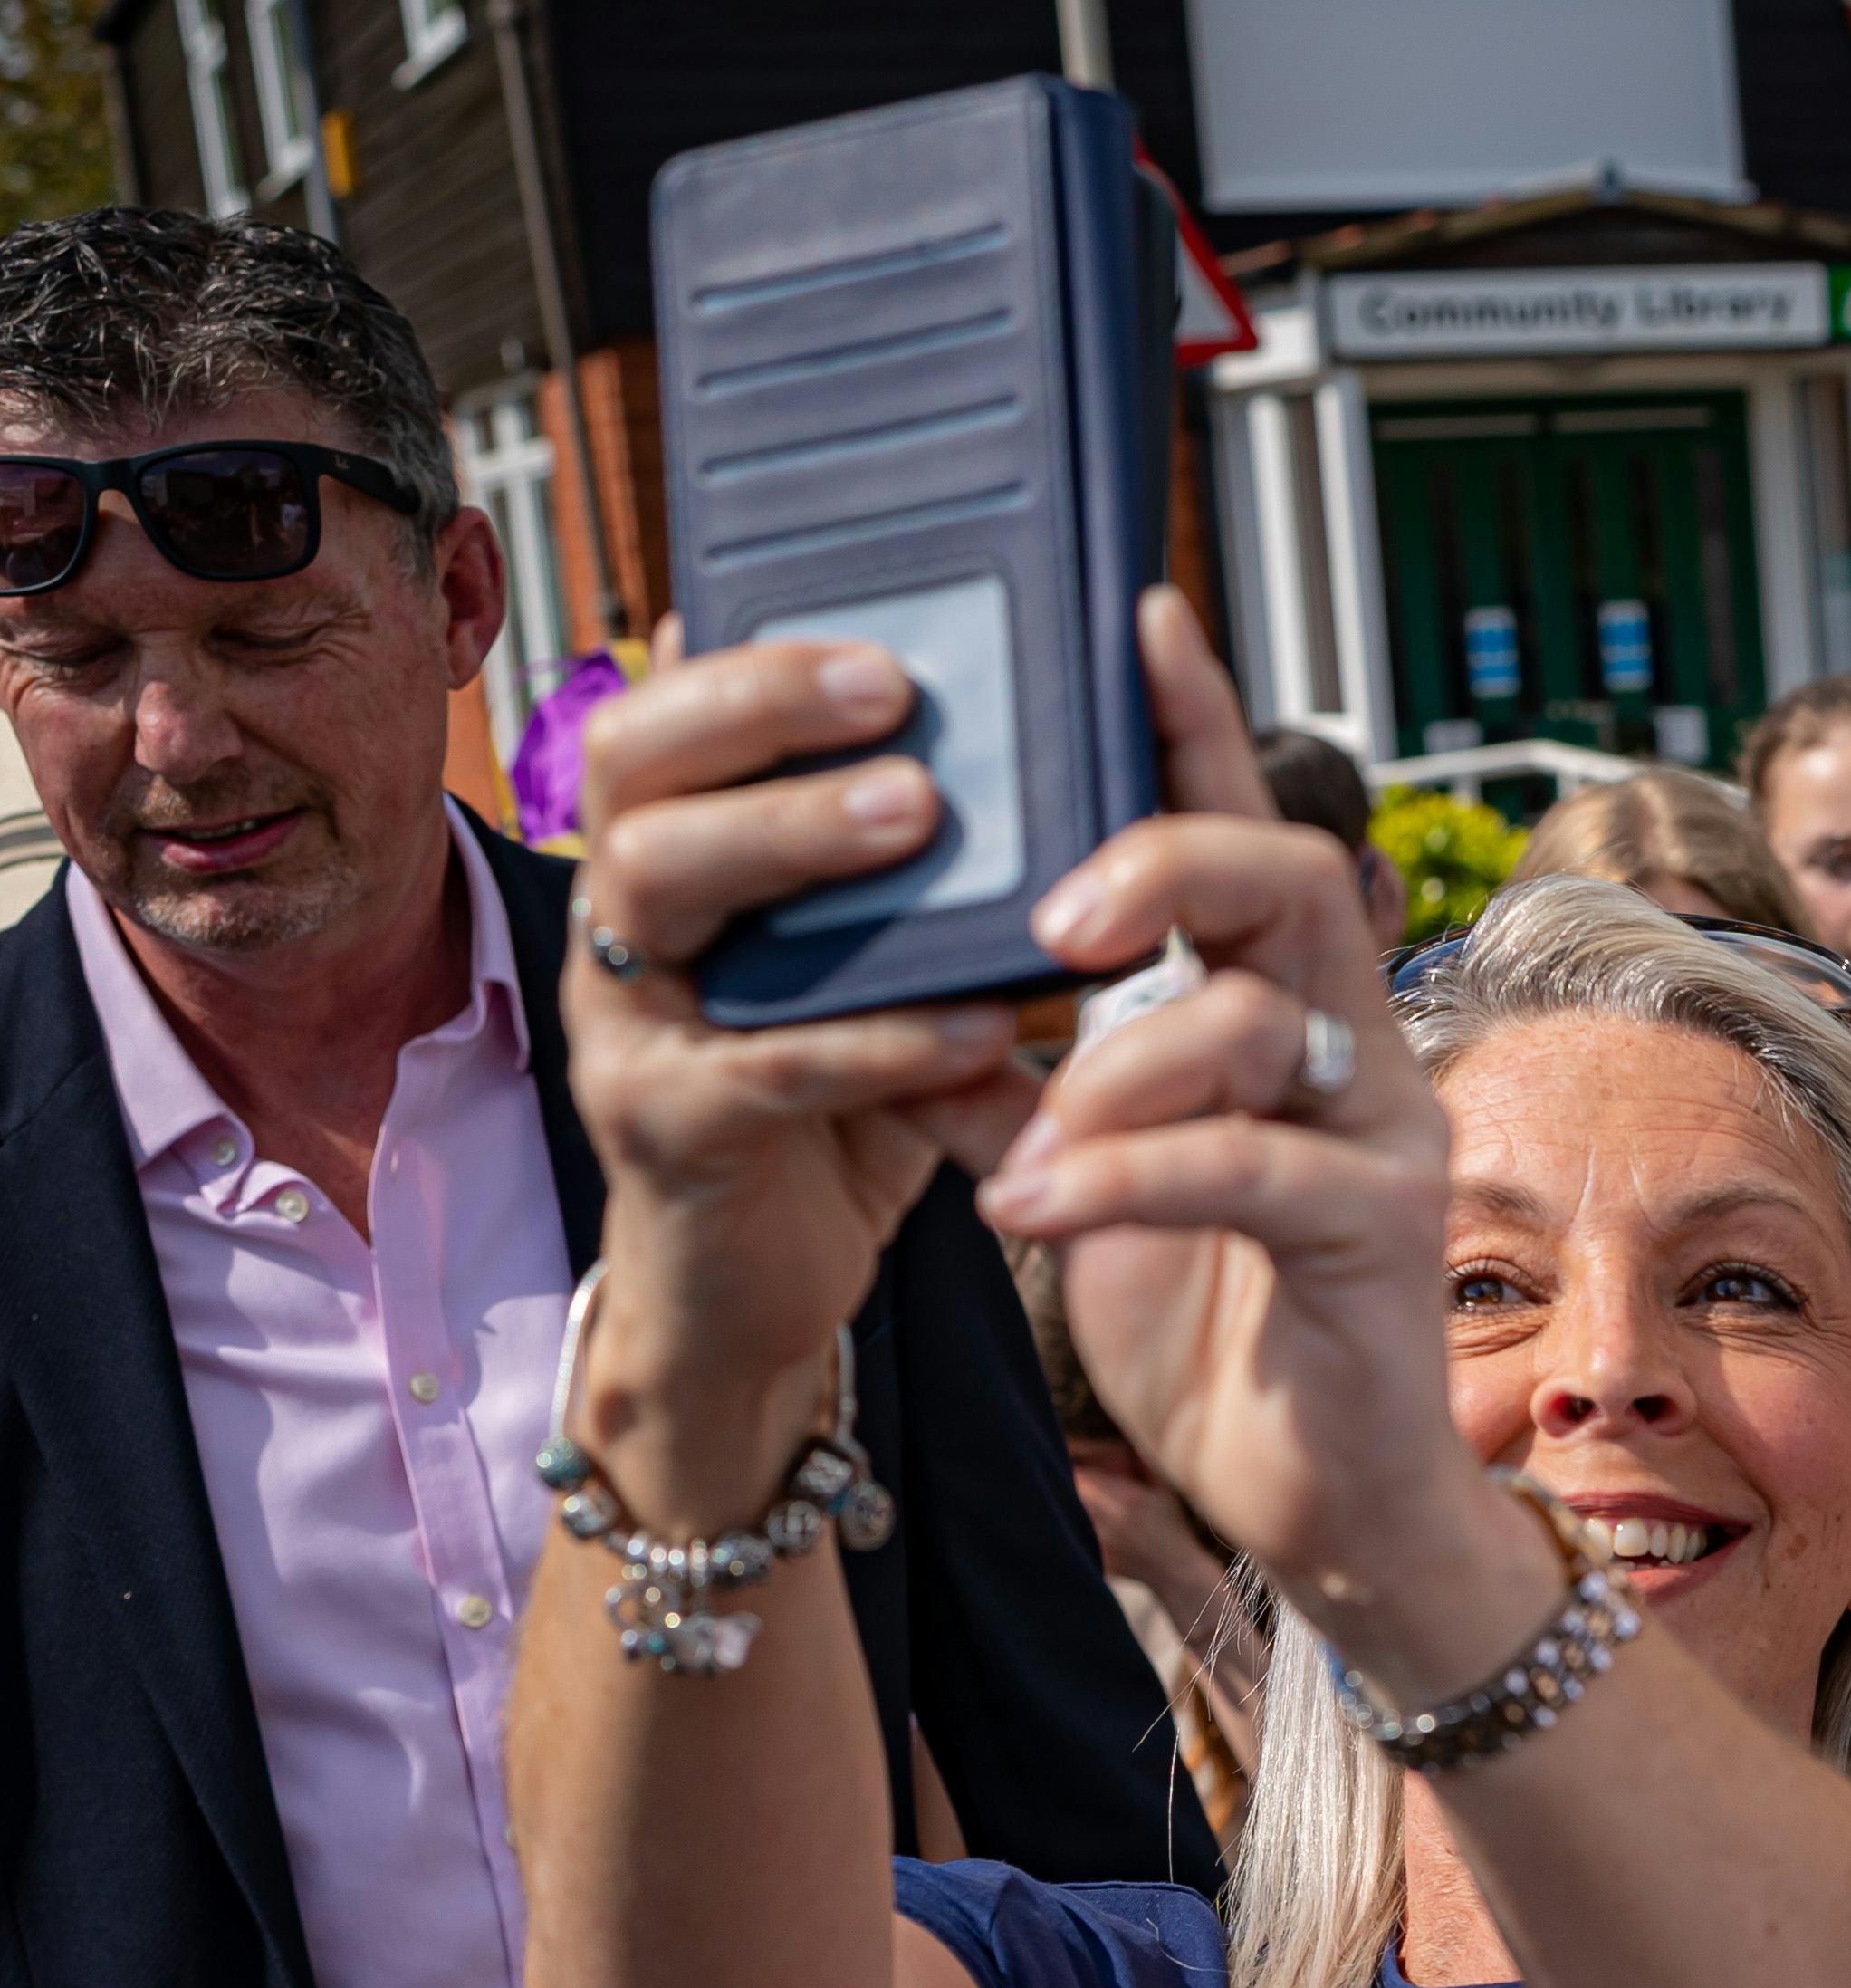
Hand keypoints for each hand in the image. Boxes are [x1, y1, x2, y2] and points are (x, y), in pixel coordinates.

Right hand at [563, 646, 1052, 1509]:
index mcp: (667, 866)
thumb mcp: (874, 974)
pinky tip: (974, 1024)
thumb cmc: (832, 1110)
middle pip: (632, 770)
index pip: (666, 715)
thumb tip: (1030, 749)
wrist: (757, 1296)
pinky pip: (759, 1066)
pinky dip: (871, 1038)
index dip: (751, 659)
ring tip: (920, 814)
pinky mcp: (666, 1133)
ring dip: (789, 837)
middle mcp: (619, 926)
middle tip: (895, 689)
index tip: (876, 626)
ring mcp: (623, 1026)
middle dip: (755, 710)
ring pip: (655, 885)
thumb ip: (916, 881)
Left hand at [976, 599, 1541, 1701]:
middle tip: (1050, 924)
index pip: (1245, 829)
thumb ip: (1024, 1087)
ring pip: (1258, 1025)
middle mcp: (1354, 1047)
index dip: (1192, 721)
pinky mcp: (1381, 1236)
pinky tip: (1037, 1210)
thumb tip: (912, 1008)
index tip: (1130, 611)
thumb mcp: (1090, 1177)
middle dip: (1160, 867)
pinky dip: (1124, 1176)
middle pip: (1285, 879)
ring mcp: (1382, 1136)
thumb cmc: (1219, 1329)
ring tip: (1011, 1154)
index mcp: (1284, 1010)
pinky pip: (1249, 1169)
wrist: (1322, 1497)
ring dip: (1108, 1077)